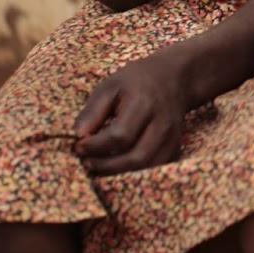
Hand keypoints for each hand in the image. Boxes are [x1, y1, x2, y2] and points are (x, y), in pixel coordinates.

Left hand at [72, 53, 188, 175]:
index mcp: (144, 103)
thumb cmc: (135, 82)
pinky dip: (135, 173)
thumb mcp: (109, 87)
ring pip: (147, 168)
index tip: (78, 145)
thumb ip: (92, 112)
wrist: (173, 78)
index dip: (95, 146)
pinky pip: (155, 169)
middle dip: (106, 166)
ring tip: (99, 167)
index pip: (120, 136)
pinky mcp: (175, 148)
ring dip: (119, 174)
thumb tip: (78, 137)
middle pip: (136, 158)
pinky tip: (118, 167)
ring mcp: (173, 138)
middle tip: (87, 162)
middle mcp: (162, 123)